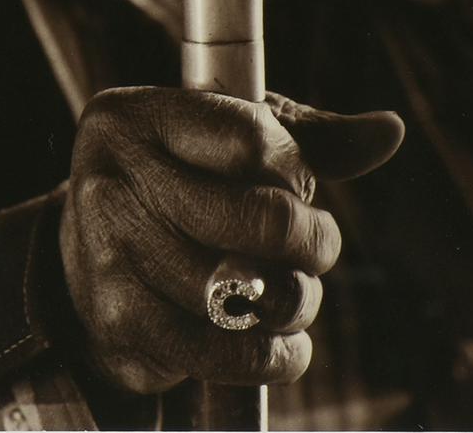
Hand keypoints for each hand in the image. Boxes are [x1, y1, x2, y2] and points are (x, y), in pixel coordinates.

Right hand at [60, 87, 403, 393]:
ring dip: (296, 302)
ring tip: (296, 294)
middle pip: (257, 218)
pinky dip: (270, 355)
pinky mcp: (118, 321)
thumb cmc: (178, 181)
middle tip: (319, 245)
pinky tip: (284, 344)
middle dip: (313, 241)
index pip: (252, 139)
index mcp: (140, 117)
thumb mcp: (224, 141)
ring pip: (246, 291)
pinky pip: (219, 352)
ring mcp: (110, 253)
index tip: (299, 186)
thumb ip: (306, 137)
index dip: (296, 171)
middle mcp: (114, 179)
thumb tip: (388, 130)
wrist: (84, 254)